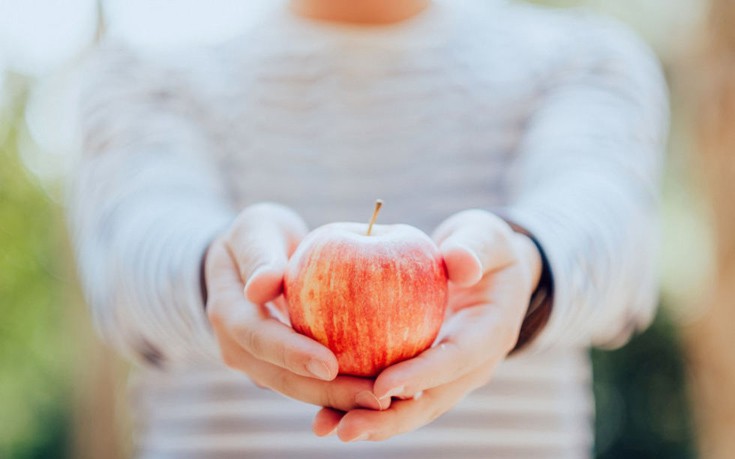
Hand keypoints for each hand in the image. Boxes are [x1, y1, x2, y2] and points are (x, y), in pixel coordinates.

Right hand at [205, 203, 388, 411]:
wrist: (253, 260)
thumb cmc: (261, 235)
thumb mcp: (257, 229)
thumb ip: (260, 254)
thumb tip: (260, 286)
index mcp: (227, 311)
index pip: (257, 337)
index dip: (292, 353)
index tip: (330, 366)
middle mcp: (237, 347)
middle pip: (281, 378)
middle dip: (327, 392)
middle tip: (373, 398)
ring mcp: (258, 363)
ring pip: (299, 389)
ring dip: (339, 401)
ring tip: (383, 404)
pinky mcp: (281, 369)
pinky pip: (311, 383)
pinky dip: (342, 390)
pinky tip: (380, 394)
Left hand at [312, 209, 540, 440]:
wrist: (488, 270)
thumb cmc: (483, 247)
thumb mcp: (485, 237)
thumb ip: (474, 248)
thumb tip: (462, 264)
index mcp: (491, 333)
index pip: (457, 359)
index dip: (422, 375)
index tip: (382, 386)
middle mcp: (471, 364)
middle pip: (430, 400)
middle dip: (389, 418)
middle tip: (346, 428)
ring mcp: (448, 374)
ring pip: (410, 406)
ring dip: (370, 421)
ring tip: (326, 427)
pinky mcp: (425, 373)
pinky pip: (394, 391)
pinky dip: (361, 401)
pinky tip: (323, 409)